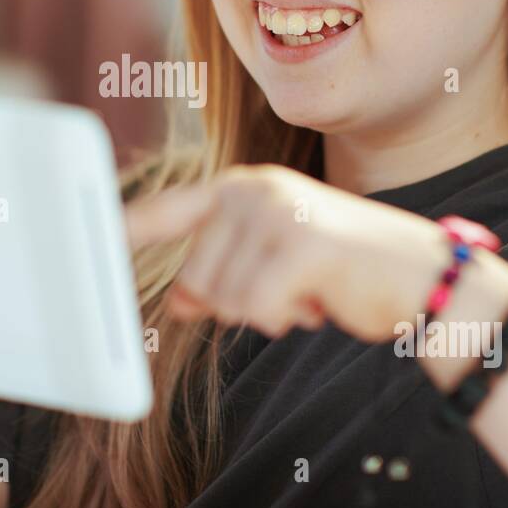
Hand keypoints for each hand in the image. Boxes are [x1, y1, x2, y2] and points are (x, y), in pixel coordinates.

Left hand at [124, 164, 454, 340]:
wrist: (422, 276)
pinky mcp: (301, 245)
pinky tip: (318, 300)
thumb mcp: (276, 262)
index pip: (168, 211)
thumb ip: (223, 271)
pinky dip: (285, 319)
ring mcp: (278, 214)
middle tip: (286, 290)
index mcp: (244, 188)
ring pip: (224, 298)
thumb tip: (175, 302)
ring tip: (307, 290)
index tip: (85, 237)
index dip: (125, 228)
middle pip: (196, 278)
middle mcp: (254, 191)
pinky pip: (258, 309)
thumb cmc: (346, 268)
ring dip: (265, 313)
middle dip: (234, 302)